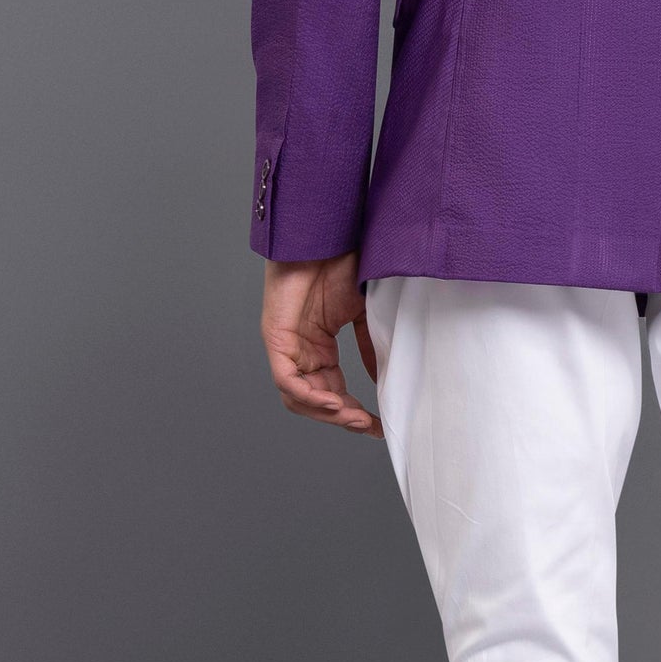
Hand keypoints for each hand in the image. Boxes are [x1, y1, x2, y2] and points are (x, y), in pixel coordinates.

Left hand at [260, 251, 382, 435]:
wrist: (328, 234)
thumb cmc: (343, 262)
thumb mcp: (364, 314)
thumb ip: (371, 347)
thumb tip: (384, 382)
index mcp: (319, 347)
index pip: (332, 391)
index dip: (354, 412)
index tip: (379, 426)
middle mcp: (300, 351)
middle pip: (315, 400)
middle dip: (343, 418)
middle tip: (370, 427)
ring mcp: (287, 345)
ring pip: (298, 397)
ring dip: (327, 413)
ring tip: (356, 418)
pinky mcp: (276, 337)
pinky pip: (287, 380)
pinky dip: (310, 396)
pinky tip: (335, 402)